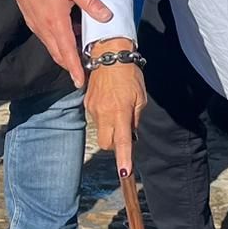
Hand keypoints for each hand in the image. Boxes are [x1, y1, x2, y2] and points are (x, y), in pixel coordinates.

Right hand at [11, 0, 111, 87]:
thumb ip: (90, 2)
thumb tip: (106, 17)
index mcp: (56, 22)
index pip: (67, 52)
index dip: (75, 69)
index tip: (80, 82)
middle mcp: (45, 29)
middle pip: (59, 56)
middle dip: (71, 67)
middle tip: (85, 75)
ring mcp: (37, 27)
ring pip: (53, 49)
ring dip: (65, 56)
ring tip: (80, 58)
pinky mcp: (33, 23)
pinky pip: (48, 40)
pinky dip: (58, 45)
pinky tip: (69, 37)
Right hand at [85, 41, 145, 177]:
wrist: (109, 55)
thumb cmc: (129, 75)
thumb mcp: (140, 97)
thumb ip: (135, 118)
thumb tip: (130, 134)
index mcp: (120, 112)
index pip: (121, 142)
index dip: (123, 159)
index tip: (124, 173)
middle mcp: (104, 113)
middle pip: (107, 144)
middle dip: (115, 145)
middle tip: (125, 131)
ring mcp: (93, 109)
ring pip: (101, 132)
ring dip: (110, 129)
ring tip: (117, 109)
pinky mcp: (87, 104)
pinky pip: (96, 119)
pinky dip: (104, 117)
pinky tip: (109, 102)